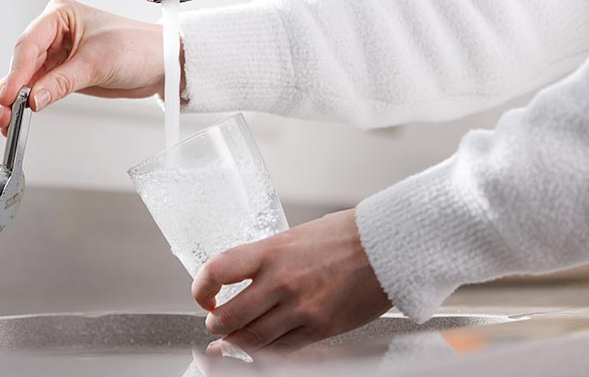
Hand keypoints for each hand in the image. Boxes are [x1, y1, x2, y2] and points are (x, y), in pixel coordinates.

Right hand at [0, 0, 166, 134]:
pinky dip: (28, 102)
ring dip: (14, 100)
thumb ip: (61, 83)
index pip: (28, 45)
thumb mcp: (97, 64)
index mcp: (60, 15)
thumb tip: (34, 99)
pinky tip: (12, 115)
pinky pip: (39, 87)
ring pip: (27, 77)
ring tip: (1, 121)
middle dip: (10, 89)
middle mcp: (54, 31)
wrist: (161, 63)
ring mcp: (57, 52)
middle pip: (23, 62)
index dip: (17, 73)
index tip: (10, 96)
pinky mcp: (63, 71)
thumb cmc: (138, 47)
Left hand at [192, 209, 390, 352]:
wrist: (386, 247)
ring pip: (252, 339)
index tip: (204, 295)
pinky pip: (282, 349)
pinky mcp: (320, 328)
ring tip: (234, 338)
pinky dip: (267, 351)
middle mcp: (280, 281)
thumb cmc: (343, 236)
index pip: (217, 270)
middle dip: (216, 324)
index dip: (201, 288)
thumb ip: (266, 260)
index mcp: (270, 251)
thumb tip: (241, 281)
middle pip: (229, 316)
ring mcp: (301, 308)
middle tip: (216, 322)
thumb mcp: (293, 237)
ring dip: (237, 342)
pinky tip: (263, 345)